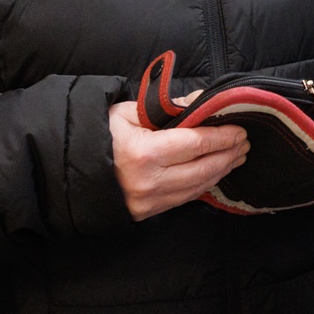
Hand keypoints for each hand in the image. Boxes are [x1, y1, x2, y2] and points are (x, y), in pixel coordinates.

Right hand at [106, 102, 246, 219]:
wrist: (69, 170)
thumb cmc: (99, 135)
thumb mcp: (128, 112)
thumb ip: (168, 108)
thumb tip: (202, 101)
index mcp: (144, 153)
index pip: (197, 144)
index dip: (222, 137)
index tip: (239, 130)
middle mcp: (150, 182)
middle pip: (203, 169)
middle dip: (228, 155)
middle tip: (244, 143)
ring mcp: (149, 201)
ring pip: (197, 187)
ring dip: (220, 171)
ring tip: (236, 157)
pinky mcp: (147, 212)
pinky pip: (184, 198)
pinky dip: (203, 185)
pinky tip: (214, 173)